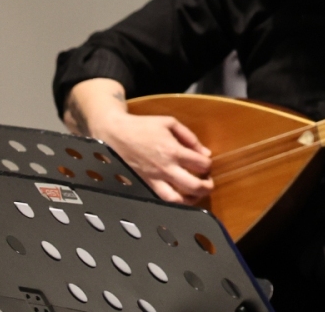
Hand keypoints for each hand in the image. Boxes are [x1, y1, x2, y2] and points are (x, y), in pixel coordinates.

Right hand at [85, 107, 212, 205]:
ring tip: (195, 196)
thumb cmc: (142, 126)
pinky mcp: (144, 185)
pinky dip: (171, 202)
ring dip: (190, 201)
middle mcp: (165, 168)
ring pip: (175, 200)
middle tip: (208, 185)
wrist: (115, 133)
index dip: (208, 165)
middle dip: (205, 188)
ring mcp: (153, 179)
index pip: (200, 164)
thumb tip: (205, 153)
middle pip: (192, 186)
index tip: (206, 163)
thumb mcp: (169, 123)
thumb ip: (190, 137)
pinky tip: (177, 198)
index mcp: (173, 150)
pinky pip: (159, 199)